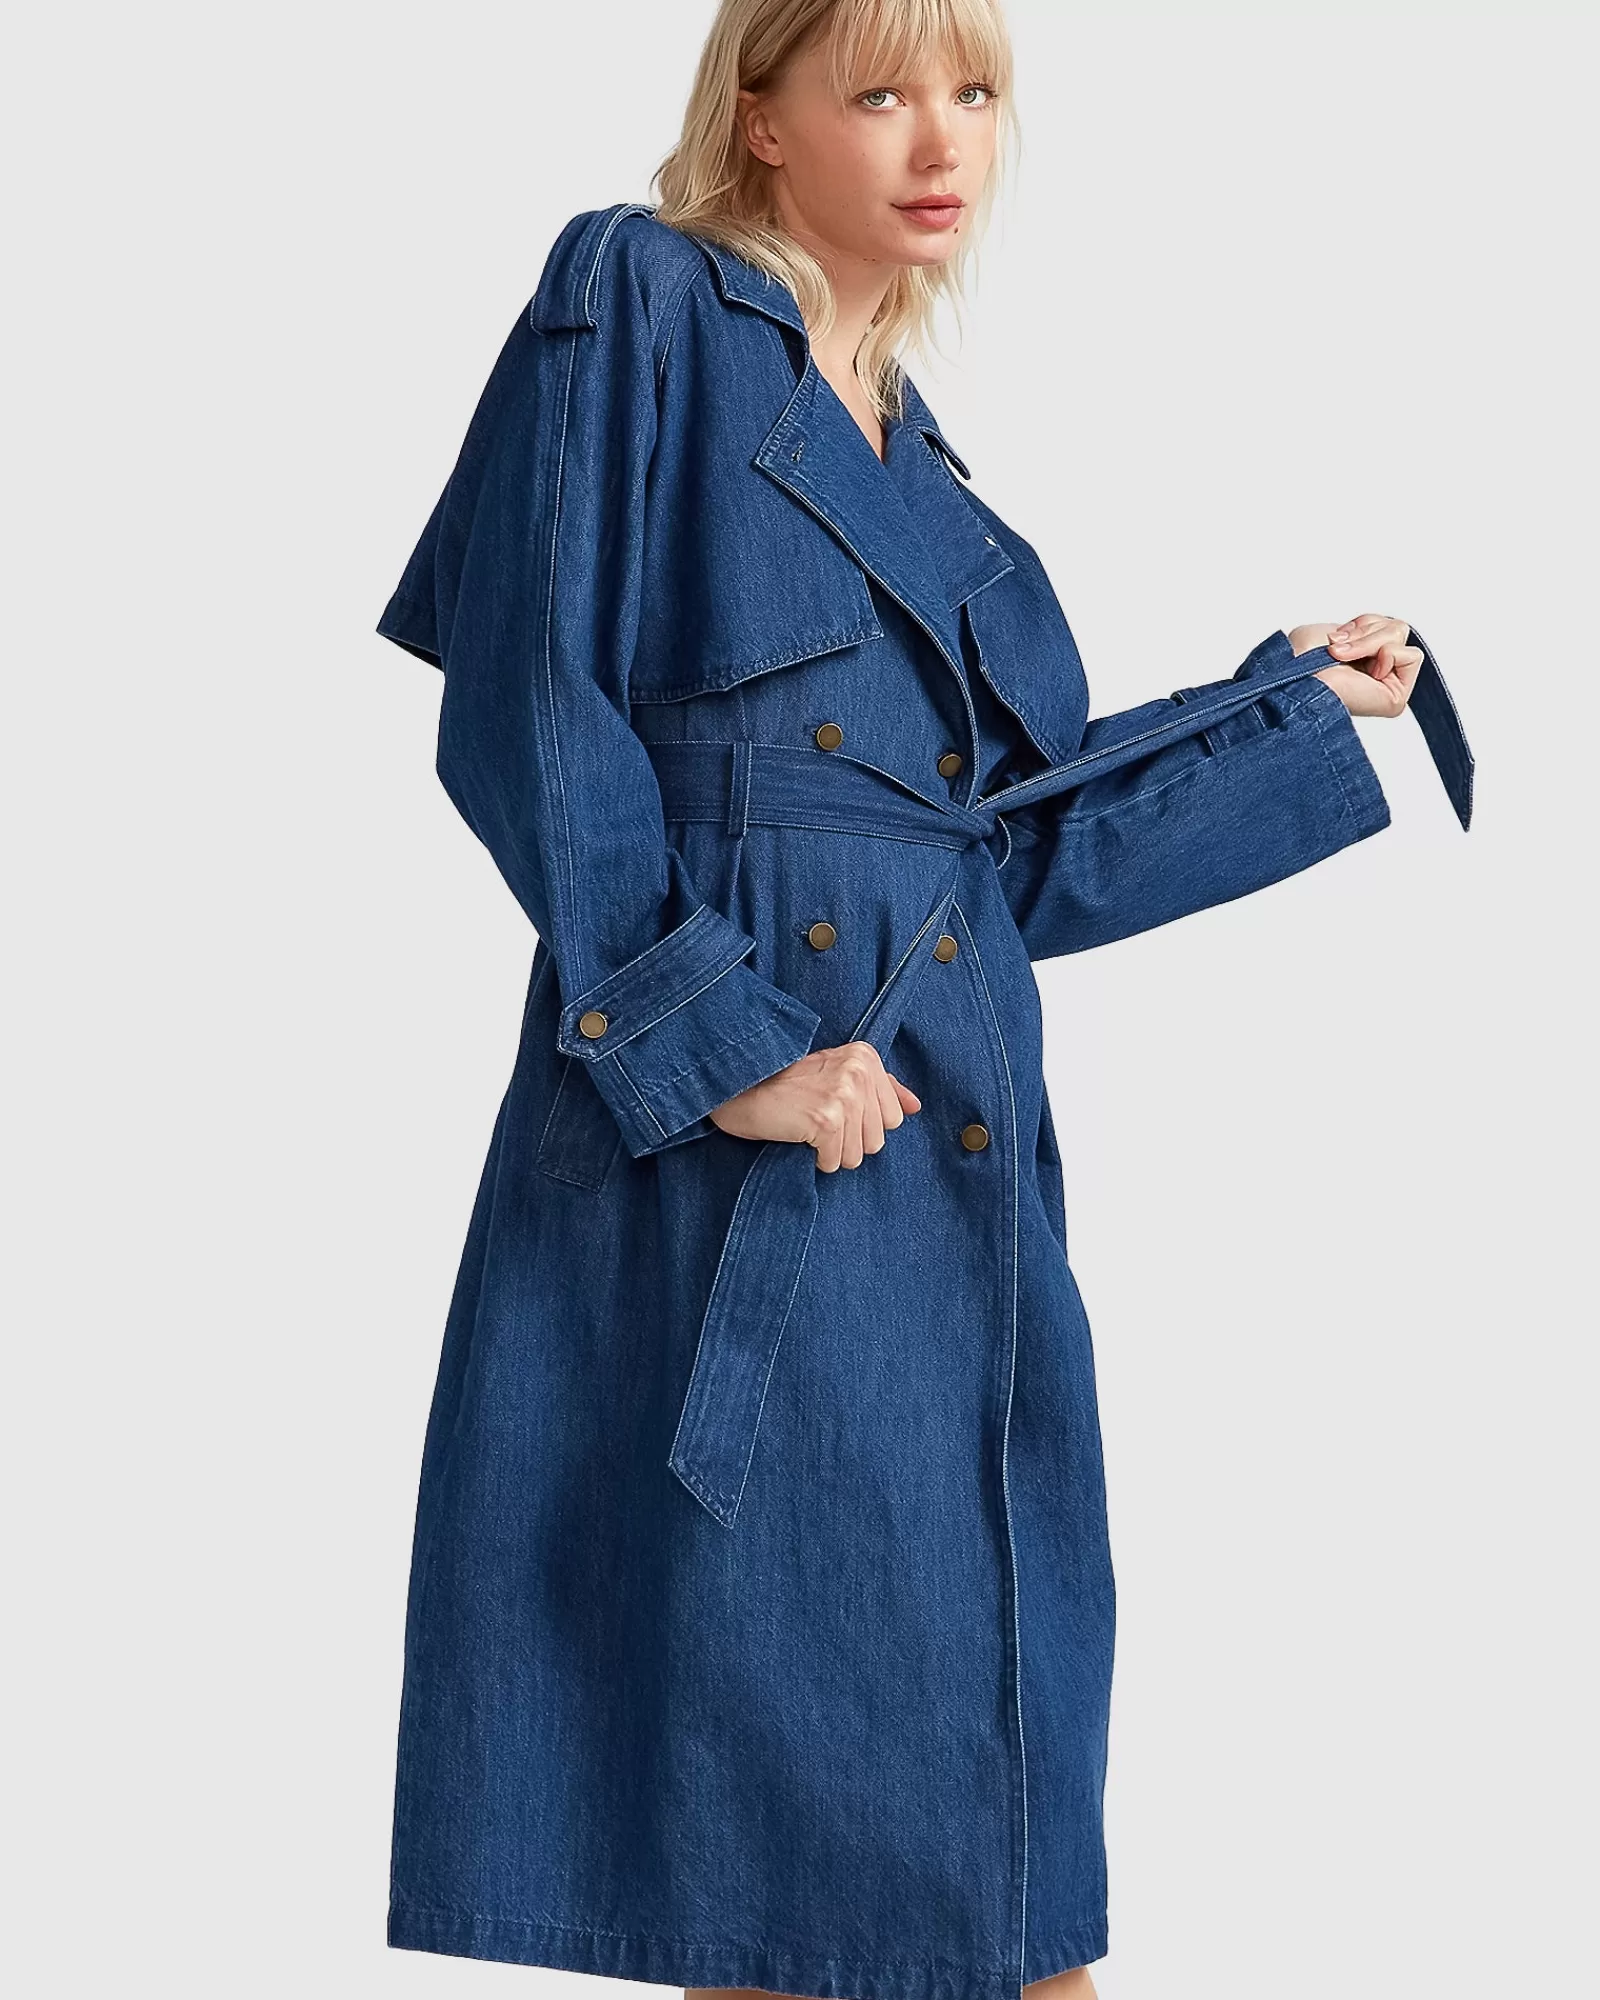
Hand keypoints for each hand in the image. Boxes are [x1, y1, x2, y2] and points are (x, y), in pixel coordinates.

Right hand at [708, 1040, 921, 1171]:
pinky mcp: (826, 1119)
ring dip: (831, 1152)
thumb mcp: (837, 1074)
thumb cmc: (785, 1085)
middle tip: (817, 1121)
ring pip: (858, 1155)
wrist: (738, 1088)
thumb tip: (915, 1107)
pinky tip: (798, 1136)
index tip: (833, 1109)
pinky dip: (815, 1159)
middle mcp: (859, 1071)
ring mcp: (844, 1094)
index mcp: (865, 1056)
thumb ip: (881, 1088)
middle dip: (847, 1141)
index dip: (861, 1125)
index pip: (893, 1118)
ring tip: (807, 1128)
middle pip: (877, 1140)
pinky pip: (835, 1162)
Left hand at [1292, 611, 1422, 717]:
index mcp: (1362, 662)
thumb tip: (1390, 636)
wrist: (1293, 679)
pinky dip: (1386, 653)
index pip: (1384, 626)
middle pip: (1396, 628)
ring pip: (1401, 637)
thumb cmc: (1299, 661)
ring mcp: (1386, 687)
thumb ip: (1368, 627)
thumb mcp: (1334, 631)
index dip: (1362, 624)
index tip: (1336, 638)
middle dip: (1365, 631)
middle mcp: (1375, 675)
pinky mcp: (1395, 699)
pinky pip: (1411, 656)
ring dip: (1369, 641)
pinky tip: (1366, 671)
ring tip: (1343, 657)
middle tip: (1337, 649)